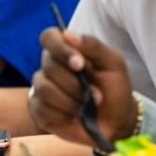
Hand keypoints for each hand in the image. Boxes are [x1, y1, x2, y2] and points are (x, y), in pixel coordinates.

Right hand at [29, 28, 137, 145]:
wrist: (117, 121)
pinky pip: (42, 109)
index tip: (80, 64)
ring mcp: (42, 88)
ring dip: (71, 100)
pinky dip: (64, 114)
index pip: (49, 37)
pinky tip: (75, 116)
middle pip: (49, 65)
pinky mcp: (39, 110)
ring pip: (44, 88)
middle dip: (75, 83)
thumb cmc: (114, 89)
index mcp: (67, 50)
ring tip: (87, 106)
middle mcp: (50, 66)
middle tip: (96, 94)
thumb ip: (93, 46)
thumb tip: (67, 34)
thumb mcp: (113, 64)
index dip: (60, 48)